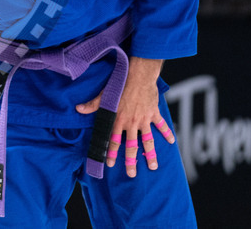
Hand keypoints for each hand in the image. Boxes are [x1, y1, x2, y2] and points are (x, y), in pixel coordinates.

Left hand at [75, 57, 172, 177]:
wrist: (138, 76)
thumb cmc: (120, 84)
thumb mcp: (104, 95)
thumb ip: (92, 105)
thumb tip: (78, 109)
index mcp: (118, 120)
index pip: (113, 140)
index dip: (110, 152)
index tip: (110, 164)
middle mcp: (131, 123)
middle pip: (131, 146)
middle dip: (131, 161)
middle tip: (131, 174)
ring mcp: (144, 120)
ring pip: (147, 141)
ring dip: (150, 155)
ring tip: (152, 167)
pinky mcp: (153, 113)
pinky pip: (161, 125)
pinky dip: (167, 133)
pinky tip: (171, 141)